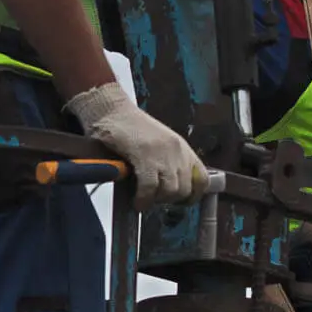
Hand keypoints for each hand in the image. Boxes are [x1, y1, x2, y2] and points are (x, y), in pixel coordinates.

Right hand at [65, 82, 207, 207]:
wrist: (110, 110)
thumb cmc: (128, 128)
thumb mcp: (157, 145)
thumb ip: (167, 163)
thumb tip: (169, 190)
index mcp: (181, 147)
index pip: (201, 178)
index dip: (192, 195)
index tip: (180, 202)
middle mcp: (177, 150)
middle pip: (184, 188)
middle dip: (168, 200)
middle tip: (153, 199)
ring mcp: (162, 152)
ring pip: (170, 191)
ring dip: (156, 200)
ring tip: (144, 199)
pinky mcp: (145, 155)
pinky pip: (150, 188)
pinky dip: (143, 199)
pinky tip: (137, 201)